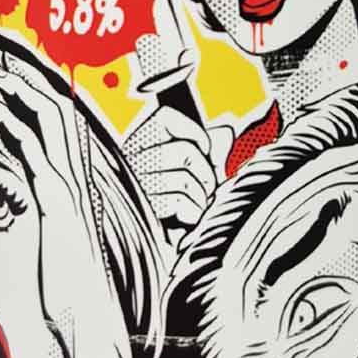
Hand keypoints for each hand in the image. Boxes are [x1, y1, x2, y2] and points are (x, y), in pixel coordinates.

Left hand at [0, 62, 103, 323]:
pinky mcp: (58, 205)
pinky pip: (38, 154)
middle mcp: (78, 183)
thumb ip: (52, 225)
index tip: (15, 81)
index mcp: (79, 189)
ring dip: (21, 96)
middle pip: (62, 114)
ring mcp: (70, 191)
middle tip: (1, 66)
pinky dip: (16, 128)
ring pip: (52, 125)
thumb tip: (38, 218)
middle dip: (31, 84)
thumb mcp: (61, 248)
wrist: (87, 319)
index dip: (42, 100)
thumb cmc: (73, 291)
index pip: (65, 130)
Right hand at [124, 101, 227, 234]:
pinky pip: (180, 202)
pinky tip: (185, 216)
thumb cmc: (170, 197)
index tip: (204, 149)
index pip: (165, 119)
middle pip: (184, 151)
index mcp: (138, 142)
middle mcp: (130, 160)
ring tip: (195, 203)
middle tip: (206, 186)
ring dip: (200, 196)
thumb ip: (205, 148)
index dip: (194, 132)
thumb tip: (227, 132)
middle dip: (205, 172)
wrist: (148, 238)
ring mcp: (135, 185)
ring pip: (185, 179)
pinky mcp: (142, 209)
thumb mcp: (185, 167)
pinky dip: (192, 212)